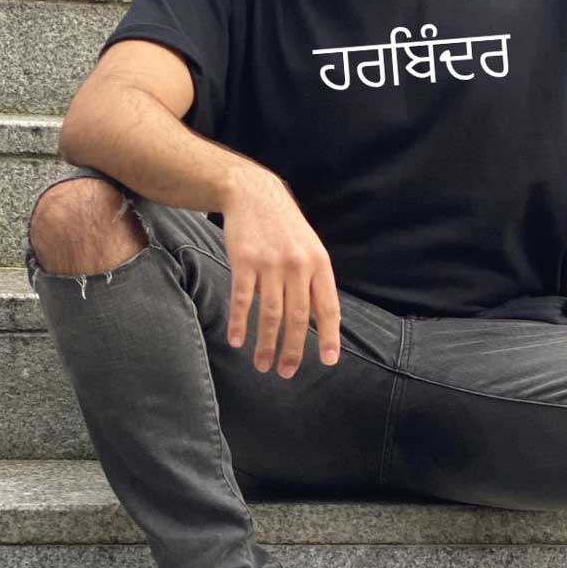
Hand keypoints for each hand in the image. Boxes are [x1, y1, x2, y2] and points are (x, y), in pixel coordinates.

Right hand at [221, 171, 340, 378]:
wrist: (254, 194)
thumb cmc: (285, 227)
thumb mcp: (309, 248)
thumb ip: (314, 280)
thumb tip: (322, 321)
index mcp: (319, 263)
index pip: (328, 307)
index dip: (329, 336)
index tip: (328, 361)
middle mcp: (298, 265)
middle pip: (298, 317)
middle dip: (294, 350)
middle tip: (287, 373)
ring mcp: (271, 263)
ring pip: (271, 314)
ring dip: (266, 345)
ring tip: (263, 365)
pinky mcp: (244, 261)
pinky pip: (243, 299)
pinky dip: (240, 322)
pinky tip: (238, 340)